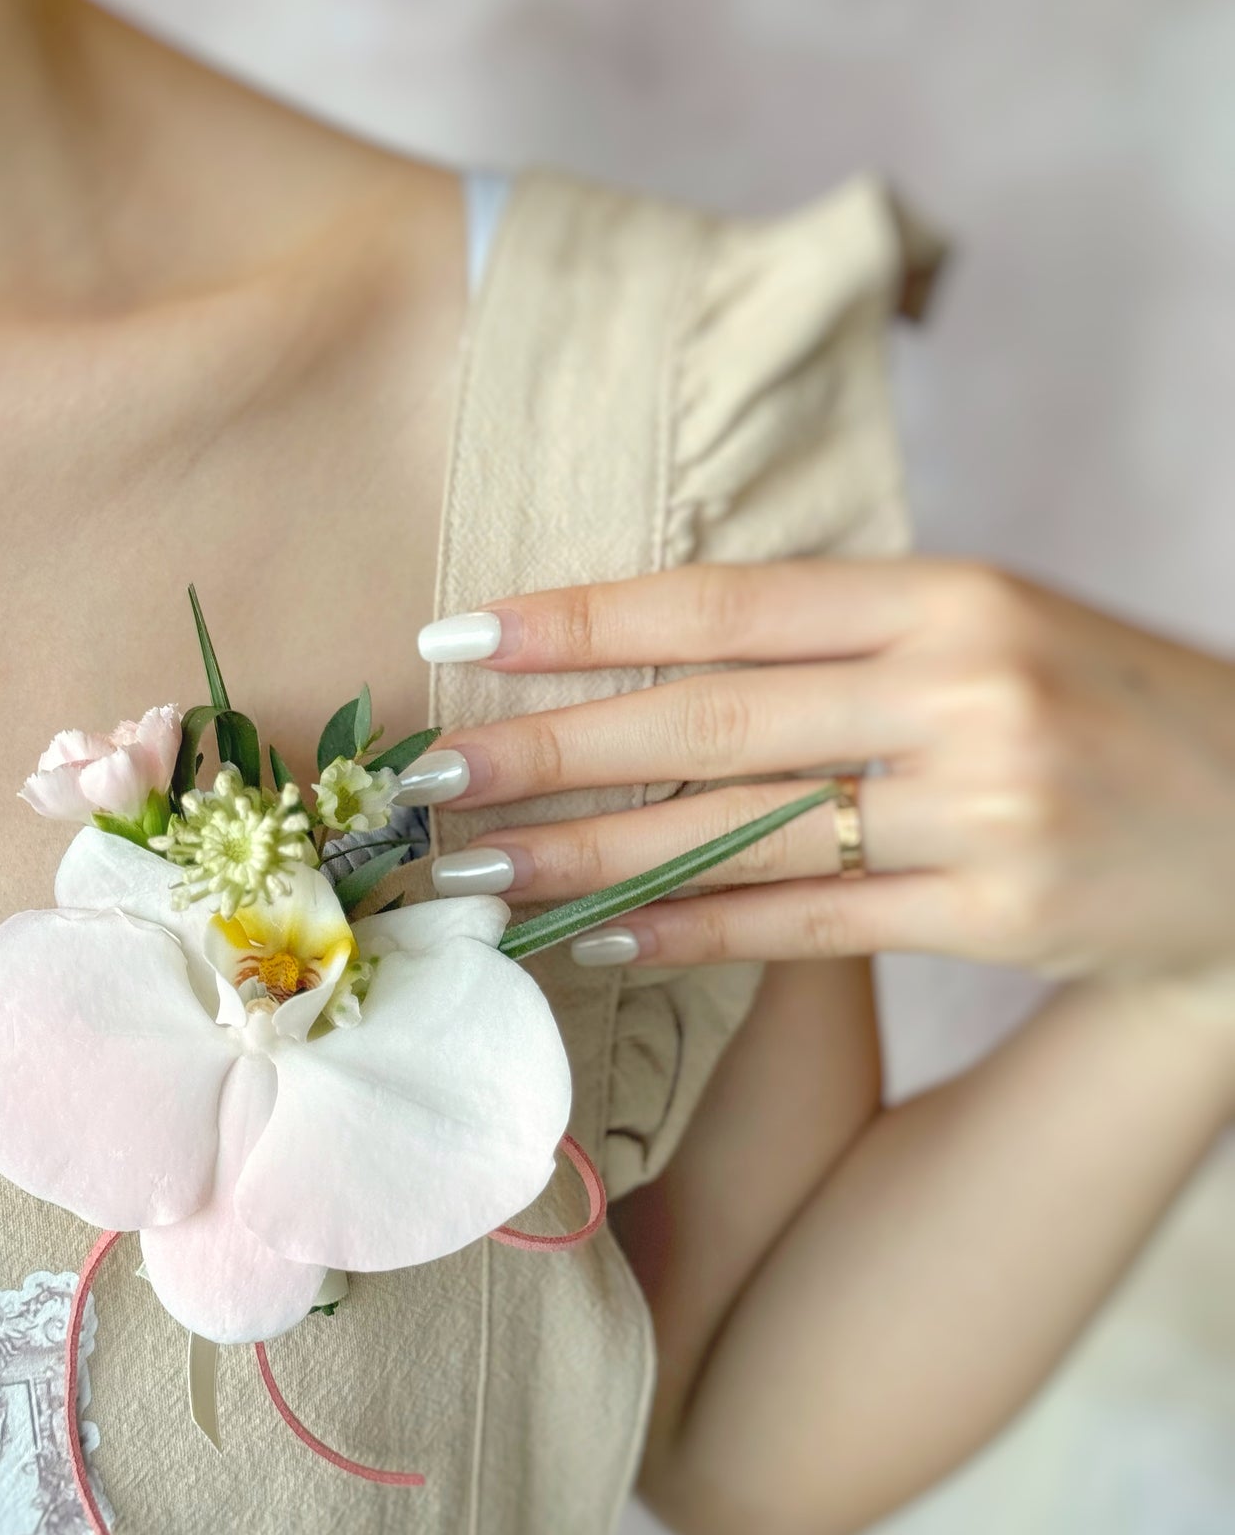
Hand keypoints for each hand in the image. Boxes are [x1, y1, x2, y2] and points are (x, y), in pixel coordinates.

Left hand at [416, 562, 1234, 988]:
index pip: (723, 603)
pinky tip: (600, 941)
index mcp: (949, 592)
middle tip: (424, 781)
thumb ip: (845, 632)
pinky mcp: (1000, 911)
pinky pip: (812, 927)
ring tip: (476, 875)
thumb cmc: (1109, 709)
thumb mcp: (994, 623)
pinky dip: (697, 935)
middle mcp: (960, 686)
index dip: (580, 622)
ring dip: (591, 859)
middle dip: (547, 751)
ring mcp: (983, 803)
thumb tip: (654, 651)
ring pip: (741, 834)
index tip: (458, 639)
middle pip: (707, 721)